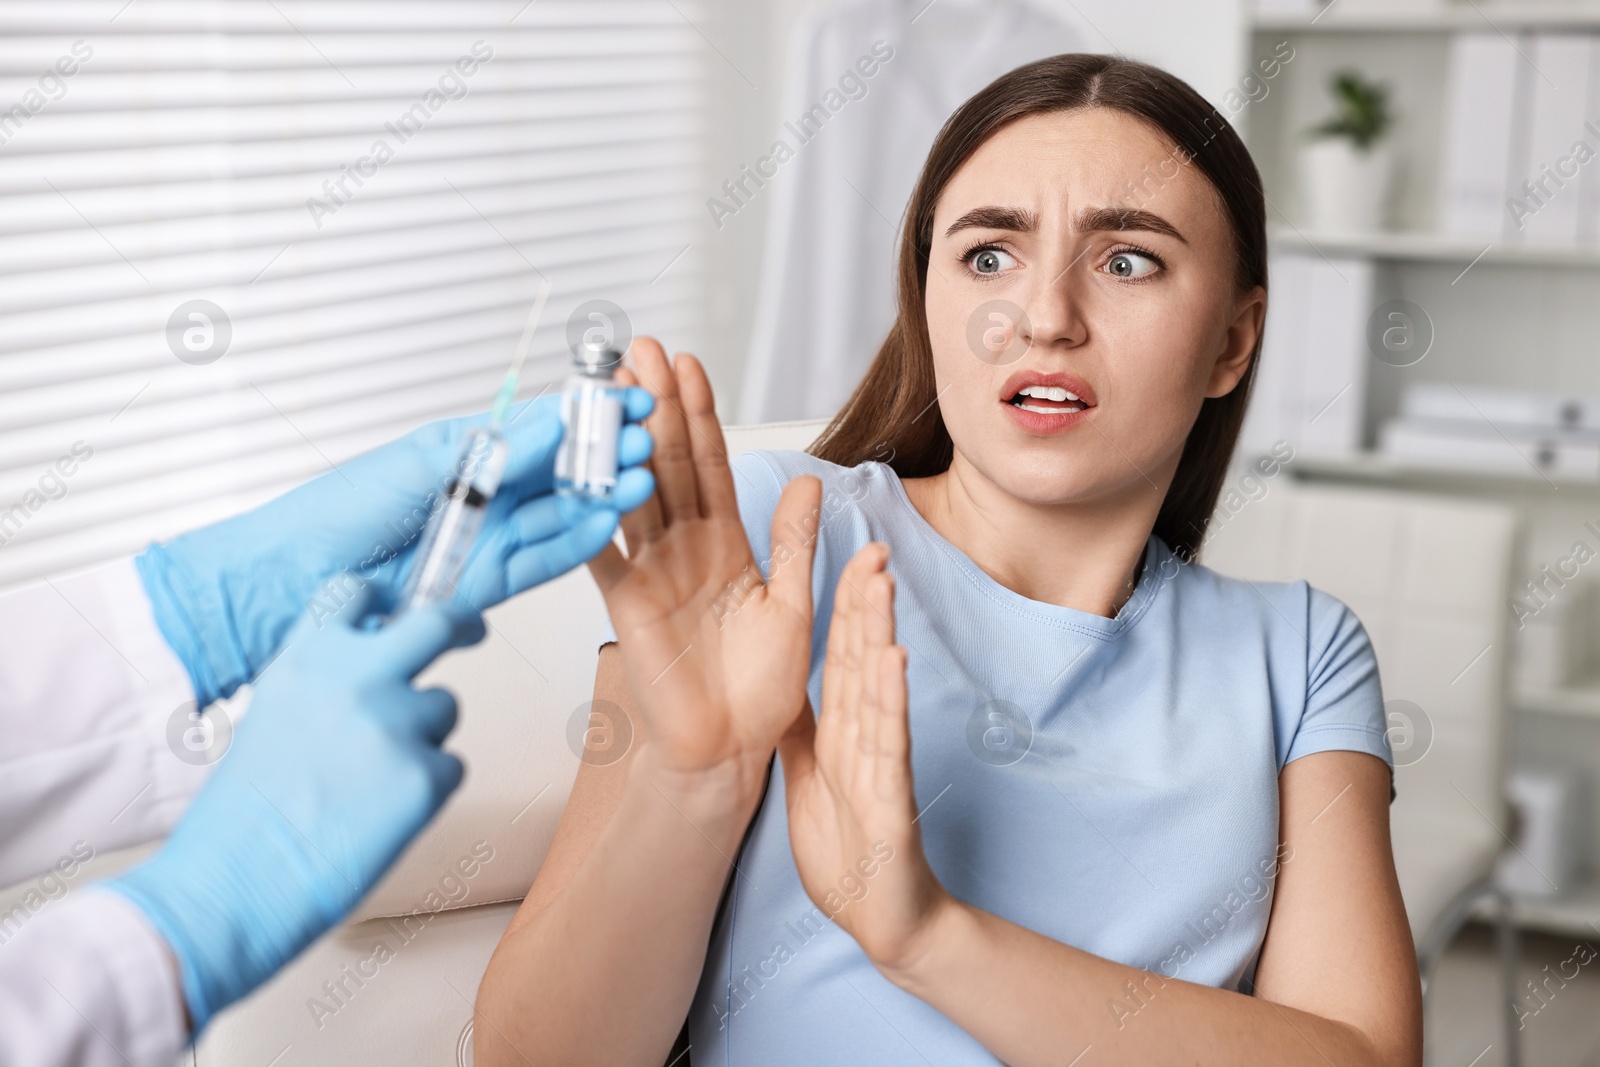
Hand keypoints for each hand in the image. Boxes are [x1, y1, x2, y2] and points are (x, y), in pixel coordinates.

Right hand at [105, 585, 484, 1033]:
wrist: (232, 882)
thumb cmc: (242, 816)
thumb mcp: (270, 715)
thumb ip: (322, 682)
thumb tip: (371, 670)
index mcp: (305, 658)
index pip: (356, 591)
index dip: (382, 599)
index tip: (398, 607)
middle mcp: (356, 677)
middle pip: (436, 623)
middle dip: (457, 625)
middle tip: (467, 632)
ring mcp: (396, 723)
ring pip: (444, 706)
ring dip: (424, 735)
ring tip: (371, 780)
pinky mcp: (425, 774)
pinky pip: (450, 766)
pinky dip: (428, 789)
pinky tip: (381, 814)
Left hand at [137, 392, 654, 706]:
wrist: (293, 581)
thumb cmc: (339, 512)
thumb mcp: (429, 463)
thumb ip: (502, 448)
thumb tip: (557, 420)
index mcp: (469, 455)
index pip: (544, 430)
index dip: (589, 417)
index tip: (629, 400)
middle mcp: (484, 496)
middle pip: (561, 474)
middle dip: (606, 457)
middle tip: (646, 442)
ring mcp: (487, 540)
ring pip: (560, 516)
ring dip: (602, 499)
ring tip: (639, 480)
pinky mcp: (486, 584)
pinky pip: (543, 562)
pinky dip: (578, 543)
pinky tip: (608, 523)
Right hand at [587, 339, 820, 783]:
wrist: (732, 748)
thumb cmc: (764, 686)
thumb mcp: (792, 605)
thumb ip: (792, 543)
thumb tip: (810, 482)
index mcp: (726, 542)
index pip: (711, 464)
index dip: (699, 415)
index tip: (688, 366)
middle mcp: (684, 548)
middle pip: (666, 466)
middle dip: (653, 408)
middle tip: (640, 354)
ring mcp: (650, 572)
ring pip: (633, 496)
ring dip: (620, 445)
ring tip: (608, 393)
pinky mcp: (624, 606)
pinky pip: (601, 556)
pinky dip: (588, 520)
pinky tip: (576, 477)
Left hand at [778, 543, 949, 972]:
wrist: (883, 918)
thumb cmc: (852, 851)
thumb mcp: (810, 777)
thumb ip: (800, 731)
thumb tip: (778, 687)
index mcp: (844, 733)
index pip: (845, 658)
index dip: (846, 608)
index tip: (851, 556)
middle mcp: (867, 738)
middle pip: (864, 659)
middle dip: (866, 602)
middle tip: (873, 546)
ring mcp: (881, 765)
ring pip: (878, 688)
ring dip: (879, 632)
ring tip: (881, 582)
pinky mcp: (891, 799)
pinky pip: (889, 744)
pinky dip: (890, 701)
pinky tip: (893, 660)